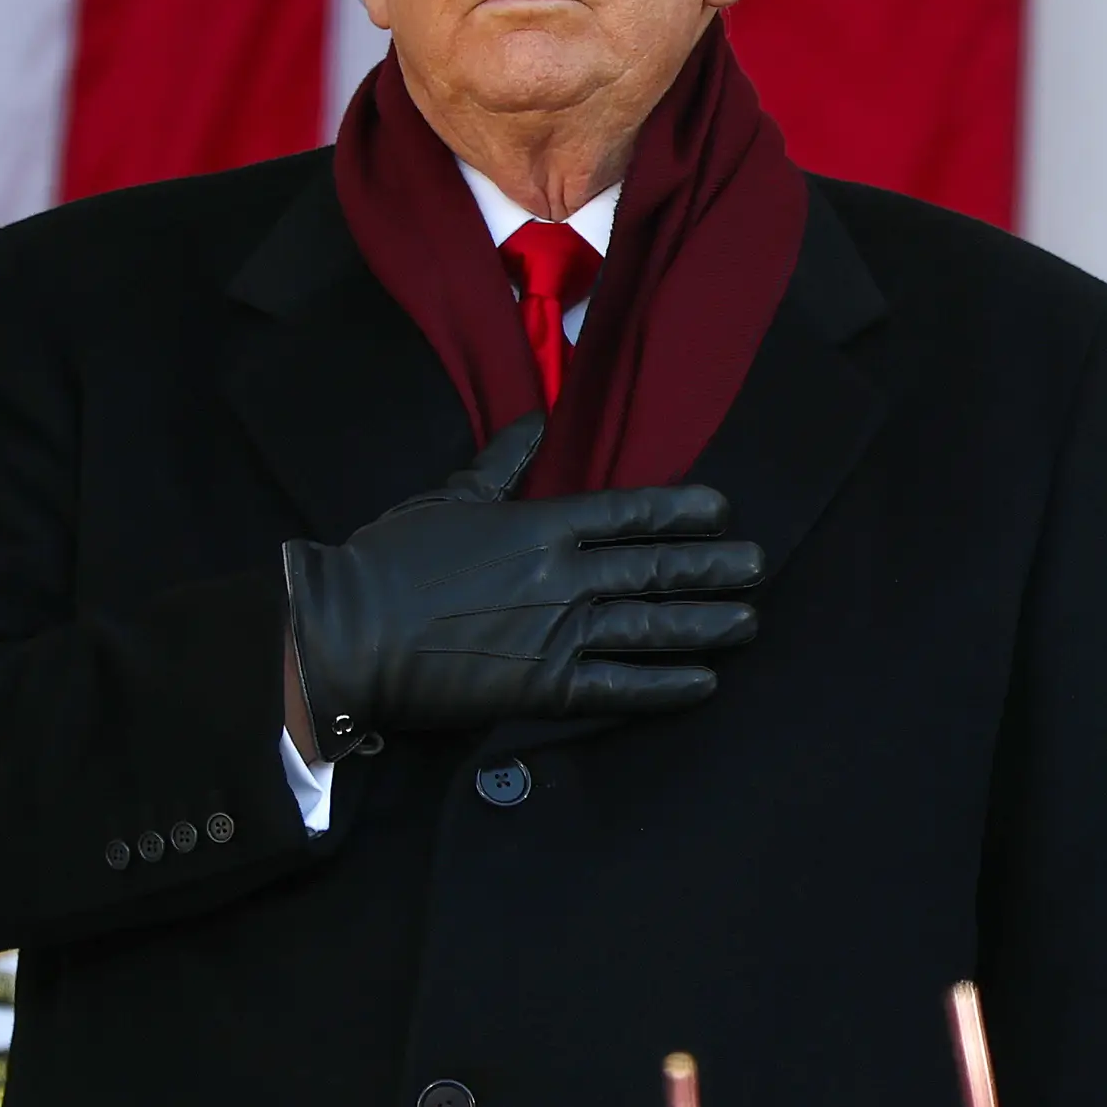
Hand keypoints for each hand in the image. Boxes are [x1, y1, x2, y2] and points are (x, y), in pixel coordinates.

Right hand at [281, 413, 763, 747]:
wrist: (347, 632)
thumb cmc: (390, 560)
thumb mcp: (449, 497)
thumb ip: (503, 462)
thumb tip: (539, 420)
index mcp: (540, 526)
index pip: (629, 512)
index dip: (682, 511)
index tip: (721, 511)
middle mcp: (563, 577)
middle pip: (655, 568)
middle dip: (713, 567)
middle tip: (758, 566)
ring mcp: (559, 634)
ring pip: (650, 626)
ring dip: (705, 624)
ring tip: (747, 621)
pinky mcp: (545, 686)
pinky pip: (619, 687)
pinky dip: (665, 686)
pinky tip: (704, 683)